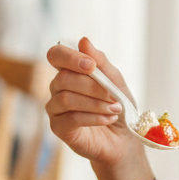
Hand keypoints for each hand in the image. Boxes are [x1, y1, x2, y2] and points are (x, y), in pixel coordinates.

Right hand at [45, 37, 136, 167]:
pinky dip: (94, 117)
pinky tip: (108, 119)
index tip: (91, 66)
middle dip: (93, 86)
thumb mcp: (115, 81)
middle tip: (114, 96)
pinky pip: (70, 118)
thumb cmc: (118, 106)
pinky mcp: (58, 128)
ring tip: (115, 109)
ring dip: (95, 103)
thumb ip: (100, 62)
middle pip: (64, 78)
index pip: (55, 55)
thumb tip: (83, 40)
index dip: (69, 57)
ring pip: (66, 99)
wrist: (123, 138)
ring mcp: (55, 108)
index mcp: (69, 71)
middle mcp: (57, 87)